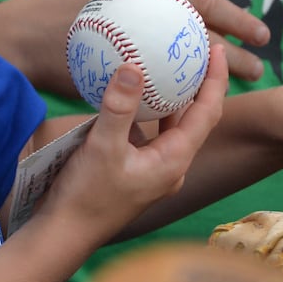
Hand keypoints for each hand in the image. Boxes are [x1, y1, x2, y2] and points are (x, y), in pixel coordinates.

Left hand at [0, 0, 267, 95]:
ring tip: (227, 83)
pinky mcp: (113, 29)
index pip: (203, 0)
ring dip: (201, 56)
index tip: (261, 40)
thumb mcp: (106, 56)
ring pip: (175, 34)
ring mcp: (126, 11)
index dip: (236, 20)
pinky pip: (153, 45)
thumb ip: (147, 70)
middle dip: (226, 43)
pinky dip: (172, 63)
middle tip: (254, 71)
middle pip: (194, 17)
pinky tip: (183, 91)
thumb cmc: (52, 46)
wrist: (9, 42)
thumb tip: (195, 93)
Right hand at [37, 43, 227, 241]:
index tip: (217, 48)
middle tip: (195, 49)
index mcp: (174, 161)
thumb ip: (119, 107)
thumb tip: (133, 66)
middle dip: (201, 83)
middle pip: (196, 117)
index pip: (207, 113)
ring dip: (174, 96)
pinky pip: (150, 132)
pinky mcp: (136, 168)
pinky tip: (135, 93)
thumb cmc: (86, 197)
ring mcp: (154, 168)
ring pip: (173, 125)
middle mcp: (171, 164)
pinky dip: (149, 110)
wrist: (64, 233)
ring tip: (169, 64)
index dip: (217, 79)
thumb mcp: (102, 147)